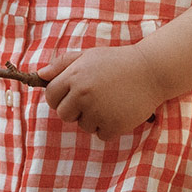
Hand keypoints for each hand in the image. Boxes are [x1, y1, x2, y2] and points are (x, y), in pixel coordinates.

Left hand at [41, 46, 164, 142]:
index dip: (59, 97)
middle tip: (94, 98)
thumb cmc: (117, 62)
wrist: (151, 70)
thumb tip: (40, 75)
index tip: (72, 95)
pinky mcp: (113, 125)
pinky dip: (109, 127)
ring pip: (83, 126)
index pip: (50, 97)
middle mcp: (83, 94)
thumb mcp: (88, 56)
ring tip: (111, 101)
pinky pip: (101, 134)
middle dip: (75, 110)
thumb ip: (62, 64)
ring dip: (94, 118)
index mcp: (74, 76)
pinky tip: (120, 111)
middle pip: (64, 115)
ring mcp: (98, 111)